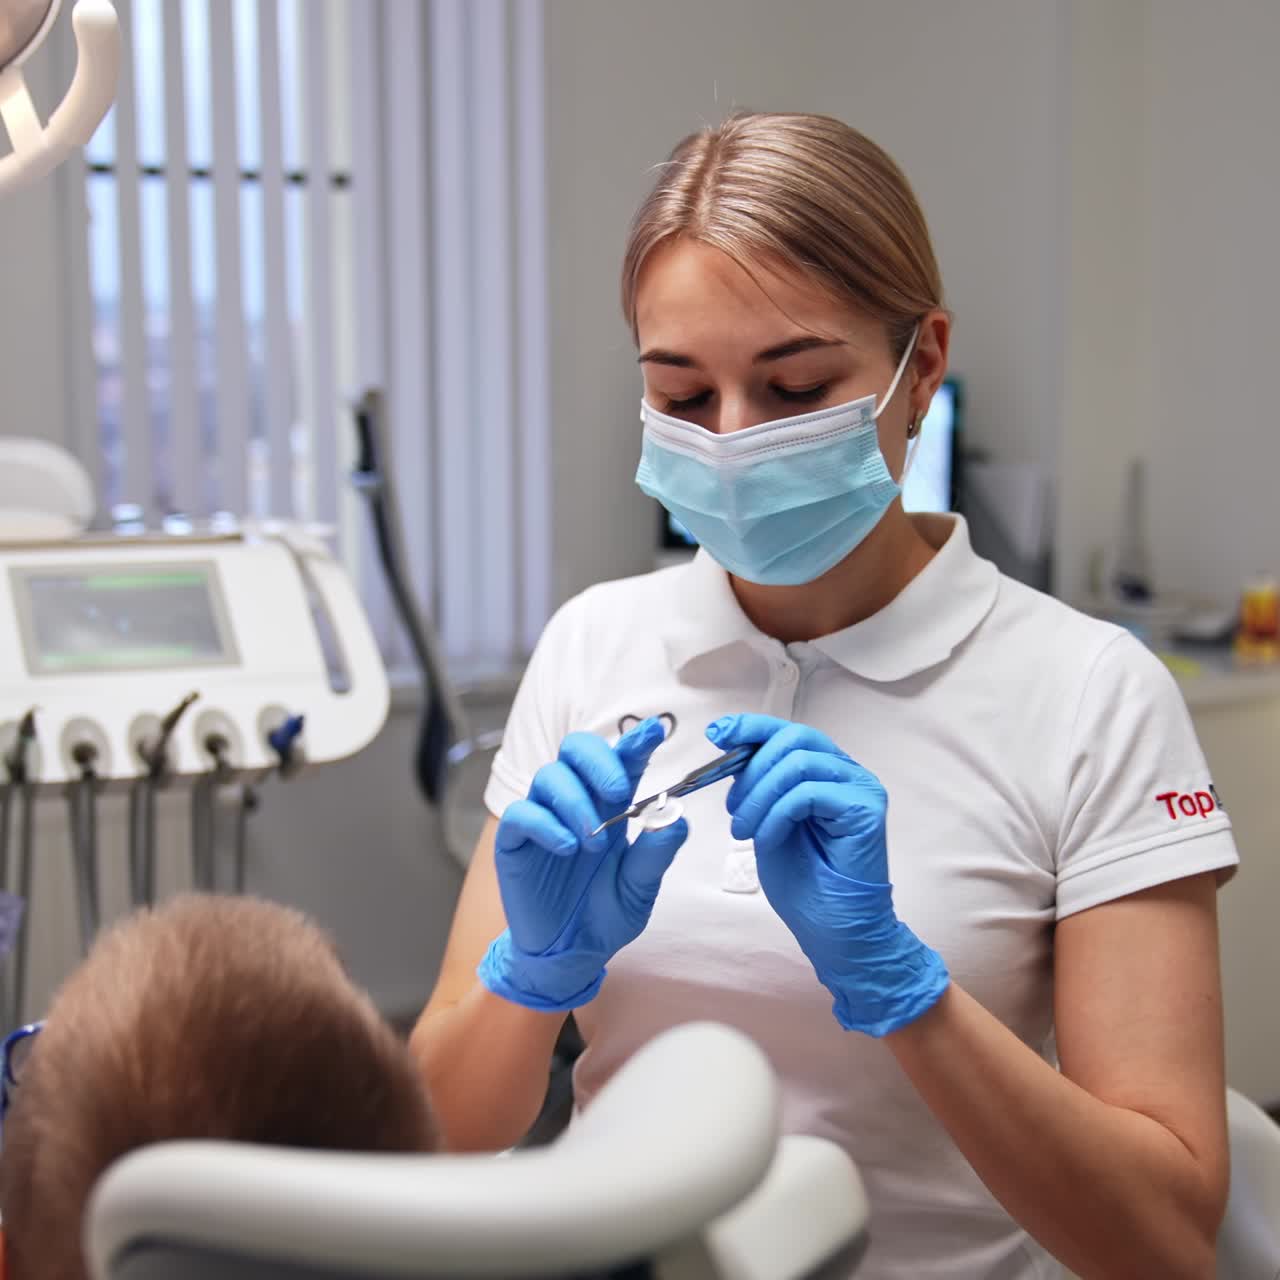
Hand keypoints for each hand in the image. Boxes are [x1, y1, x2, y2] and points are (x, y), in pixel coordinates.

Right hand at [479, 718, 687, 1010]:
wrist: (569, 954)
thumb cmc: (605, 915)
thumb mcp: (640, 889)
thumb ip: (656, 854)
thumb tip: (678, 817)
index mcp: (610, 806)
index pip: (621, 761)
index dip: (635, 742)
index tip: (654, 732)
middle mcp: (575, 802)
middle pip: (576, 749)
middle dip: (599, 761)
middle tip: (618, 792)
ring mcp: (543, 818)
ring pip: (550, 776)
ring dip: (576, 803)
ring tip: (593, 841)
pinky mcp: (514, 842)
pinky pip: (521, 814)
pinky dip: (545, 825)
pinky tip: (566, 848)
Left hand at [708, 714, 948, 1035]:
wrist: (835, 932)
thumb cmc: (804, 883)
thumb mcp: (767, 821)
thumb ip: (757, 785)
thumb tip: (730, 748)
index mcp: (826, 771)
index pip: (789, 731)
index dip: (751, 726)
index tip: (716, 732)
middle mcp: (848, 773)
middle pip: (794, 737)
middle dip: (751, 768)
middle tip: (731, 808)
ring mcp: (861, 788)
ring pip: (798, 763)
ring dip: (759, 796)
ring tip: (743, 830)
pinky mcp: (866, 809)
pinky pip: (808, 793)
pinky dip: (776, 814)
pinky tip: (766, 840)